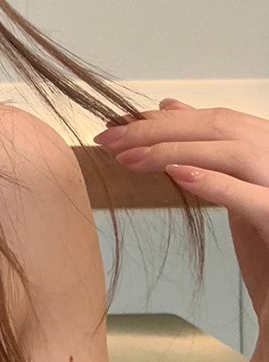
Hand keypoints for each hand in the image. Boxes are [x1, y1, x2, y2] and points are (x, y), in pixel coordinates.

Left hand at [93, 99, 268, 347]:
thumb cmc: (267, 254)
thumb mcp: (232, 190)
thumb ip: (207, 149)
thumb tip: (170, 106)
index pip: (218, 119)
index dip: (167, 119)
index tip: (120, 125)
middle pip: (223, 127)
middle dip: (161, 129)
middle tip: (109, 140)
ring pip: (235, 153)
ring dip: (175, 151)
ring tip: (128, 160)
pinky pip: (255, 198)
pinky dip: (216, 182)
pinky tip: (178, 176)